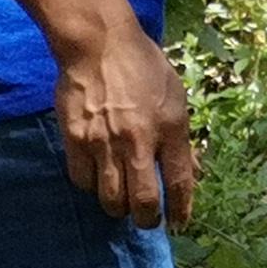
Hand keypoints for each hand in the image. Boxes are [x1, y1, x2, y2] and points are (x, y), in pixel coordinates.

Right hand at [52, 11, 194, 227]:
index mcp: (171, 128)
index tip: (179, 222)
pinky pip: (83, 181)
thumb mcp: (176, 97)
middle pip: (143, 200)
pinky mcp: (75, 140)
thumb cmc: (144, 68)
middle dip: (147, 219)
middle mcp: (138, 140)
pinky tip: (98, 179)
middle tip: (147, 220)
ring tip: (122, 204)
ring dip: (118, 208)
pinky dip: (92, 187)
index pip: (180, 182)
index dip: (181, 209)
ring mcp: (104, 143)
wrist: (99, 45)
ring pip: (110, 198)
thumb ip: (182, 139)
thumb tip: (192, 172)